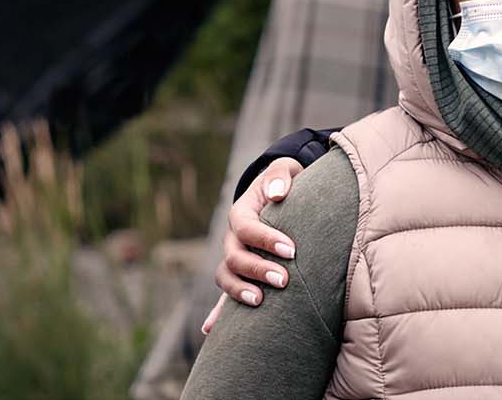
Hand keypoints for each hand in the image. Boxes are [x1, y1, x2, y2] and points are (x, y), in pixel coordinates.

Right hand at [206, 157, 301, 327]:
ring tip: (260, 302)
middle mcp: (232, 239)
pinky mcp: (241, 275)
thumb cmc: (284, 184)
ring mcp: (234, 259)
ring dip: (239, 292)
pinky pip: (225, 296)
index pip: (246, 228)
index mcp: (241, 214)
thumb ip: (281, 177)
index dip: (266, 239)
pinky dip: (216, 314)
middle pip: (234, 257)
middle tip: (284, 279)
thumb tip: (277, 193)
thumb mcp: (284, 170)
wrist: (279, 196)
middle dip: (257, 270)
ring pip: (225, 278)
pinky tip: (210, 331)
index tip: (291, 250)